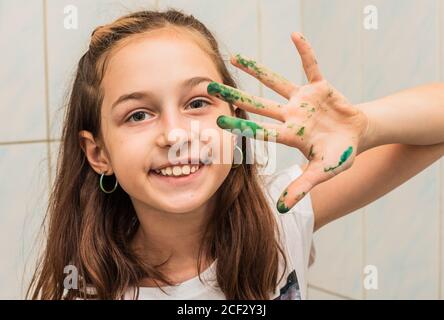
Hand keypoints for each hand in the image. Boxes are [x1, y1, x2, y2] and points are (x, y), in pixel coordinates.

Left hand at [207, 32, 368, 212]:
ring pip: (275, 81)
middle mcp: (291, 115)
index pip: (261, 130)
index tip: (218, 120)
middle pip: (258, 104)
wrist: (359, 135)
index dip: (241, 125)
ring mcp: (303, 99)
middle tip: (210, 88)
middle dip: (235, 97)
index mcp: (290, 135)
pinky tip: (294, 35)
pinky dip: (304, 51)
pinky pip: (311, 65)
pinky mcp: (320, 86)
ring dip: (256, 69)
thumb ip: (302, 187)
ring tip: (235, 57)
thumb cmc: (340, 155)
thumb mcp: (323, 172)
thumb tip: (282, 209)